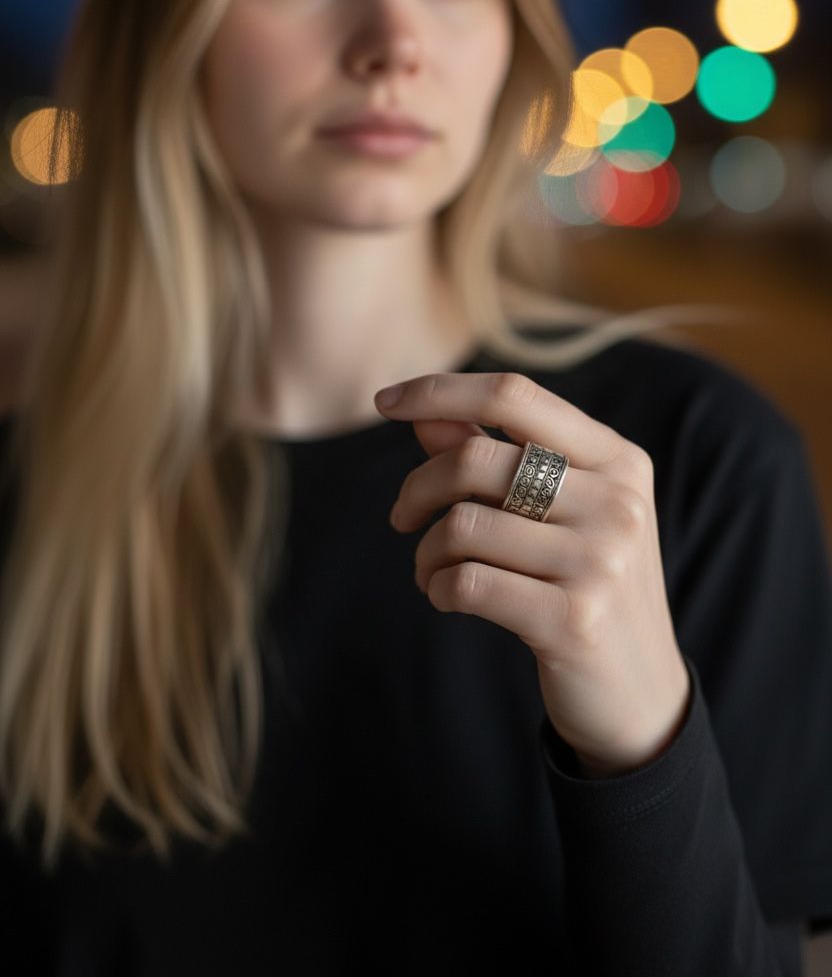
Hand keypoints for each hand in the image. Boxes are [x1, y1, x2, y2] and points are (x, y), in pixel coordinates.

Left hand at [374, 371, 690, 777]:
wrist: (639, 695)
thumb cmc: (583, 585)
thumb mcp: (554, 512)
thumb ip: (493, 456)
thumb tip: (424, 413)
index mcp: (618, 459)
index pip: (514, 395)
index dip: (440, 391)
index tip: (384, 401)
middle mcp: (618, 501)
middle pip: (475, 459)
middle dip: (417, 487)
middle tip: (402, 518)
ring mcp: (601, 560)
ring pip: (462, 525)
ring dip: (425, 552)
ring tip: (433, 572)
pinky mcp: (575, 619)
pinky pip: (467, 582)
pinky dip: (438, 588)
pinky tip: (447, 597)